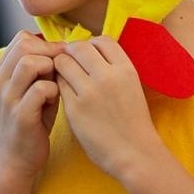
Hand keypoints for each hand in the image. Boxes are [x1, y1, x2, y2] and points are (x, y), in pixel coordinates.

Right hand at [0, 31, 64, 179]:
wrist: (16, 158)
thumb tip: (63, 47)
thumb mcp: (32, 89)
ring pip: (30, 62)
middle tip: (62, 70)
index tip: (59, 60)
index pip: (22, 38)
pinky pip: (41, 88)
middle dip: (50, 52)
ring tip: (57, 84)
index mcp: (1, 71)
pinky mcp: (20, 115)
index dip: (45, 44)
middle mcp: (0, 81)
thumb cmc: (32, 120)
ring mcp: (8, 98)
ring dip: (50, 69)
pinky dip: (54, 91)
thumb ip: (42, 68)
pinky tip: (55, 101)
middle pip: (25, 45)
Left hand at [53, 36, 161, 181]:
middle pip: (78, 47)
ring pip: (63, 63)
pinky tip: (65, 94)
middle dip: (71, 52)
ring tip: (66, 78)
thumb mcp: (132, 86)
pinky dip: (58, 85)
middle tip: (71, 64)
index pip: (102, 40)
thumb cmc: (134, 122)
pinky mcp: (74, 108)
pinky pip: (58, 84)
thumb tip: (93, 52)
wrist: (135, 154)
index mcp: (126, 69)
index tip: (88, 55)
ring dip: (61, 67)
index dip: (91, 44)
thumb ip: (114, 68)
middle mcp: (107, 76)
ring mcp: (89, 92)